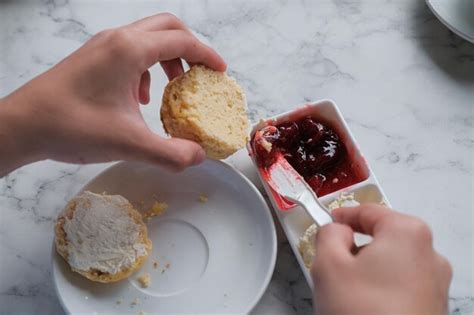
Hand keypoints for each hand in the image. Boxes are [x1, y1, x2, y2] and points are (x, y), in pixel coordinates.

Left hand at [0, 13, 225, 175]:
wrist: (23, 125)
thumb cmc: (71, 126)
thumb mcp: (129, 144)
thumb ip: (170, 152)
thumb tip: (198, 156)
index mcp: (130, 50)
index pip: (182, 41)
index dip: (207, 55)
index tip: (220, 72)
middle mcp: (117, 40)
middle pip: (167, 27)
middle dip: (190, 48)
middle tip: (201, 74)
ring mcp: (102, 47)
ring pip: (147, 38)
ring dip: (168, 58)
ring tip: (174, 89)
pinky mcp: (93, 58)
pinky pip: (130, 52)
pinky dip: (147, 68)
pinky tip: (141, 99)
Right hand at [311, 204, 451, 314]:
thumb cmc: (361, 311)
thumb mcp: (328, 264)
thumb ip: (328, 234)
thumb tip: (337, 230)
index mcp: (407, 233)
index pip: (368, 211)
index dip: (342, 215)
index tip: (326, 223)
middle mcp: (429, 253)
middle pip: (382, 236)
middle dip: (355, 246)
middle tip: (332, 262)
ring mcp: (435, 282)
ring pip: (392, 261)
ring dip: (368, 267)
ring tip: (346, 290)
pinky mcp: (434, 305)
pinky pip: (402, 283)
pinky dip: (382, 286)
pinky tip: (364, 306)